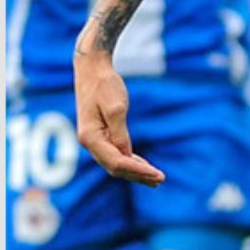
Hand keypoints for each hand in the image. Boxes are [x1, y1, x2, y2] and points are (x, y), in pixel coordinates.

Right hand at [72, 45, 164, 185]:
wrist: (92, 70)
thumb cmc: (104, 85)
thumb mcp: (116, 107)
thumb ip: (120, 133)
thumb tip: (126, 154)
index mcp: (90, 137)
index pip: (116, 162)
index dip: (137, 171)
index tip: (157, 175)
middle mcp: (89, 142)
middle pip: (115, 167)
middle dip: (138, 175)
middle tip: (160, 180)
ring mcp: (94, 139)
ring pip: (115, 163)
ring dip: (135, 171)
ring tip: (155, 179)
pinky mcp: (100, 134)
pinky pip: (115, 153)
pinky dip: (130, 161)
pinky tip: (143, 166)